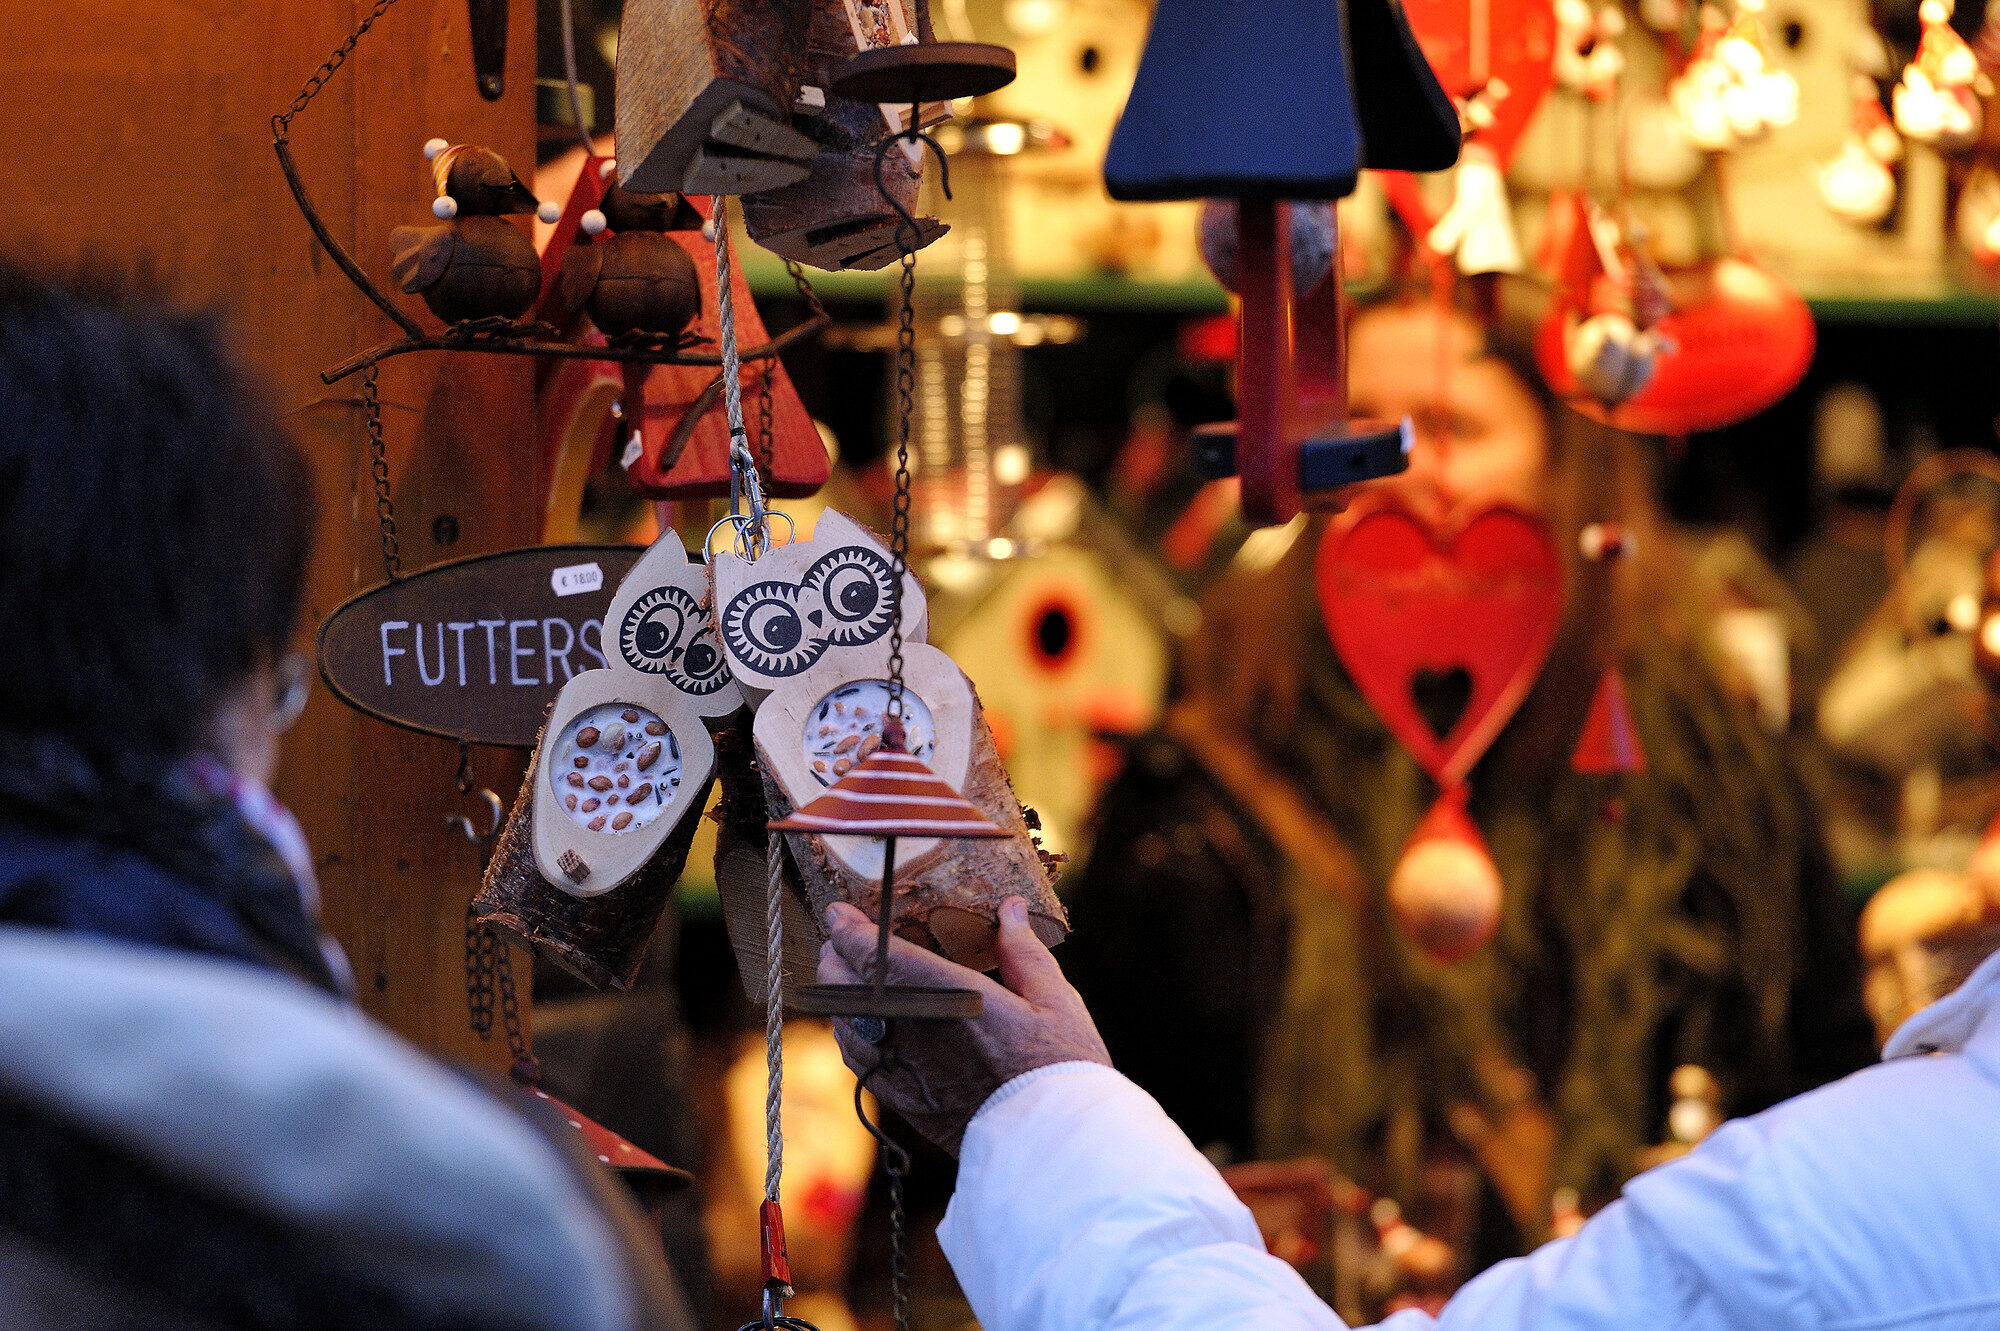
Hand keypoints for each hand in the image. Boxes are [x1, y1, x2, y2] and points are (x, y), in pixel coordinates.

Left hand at [817, 896, 1111, 1155]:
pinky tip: (861, 1025)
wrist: (1048, 1145)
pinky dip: (848, 1031)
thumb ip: (1023, 952)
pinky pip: (854, 1058)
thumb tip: (1009, 910)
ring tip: (850, 977)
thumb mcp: (1054, 1000)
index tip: (839, 912)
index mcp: (947, 994)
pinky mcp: (899, 1098)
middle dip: (836, 956)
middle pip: (843, 985)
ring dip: (838, 994)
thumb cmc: (1059, 1068)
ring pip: (842, 1020)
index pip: (875, 953)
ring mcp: (899, 1066)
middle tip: (843, 939)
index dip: (847, 928)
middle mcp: (911, 1028)